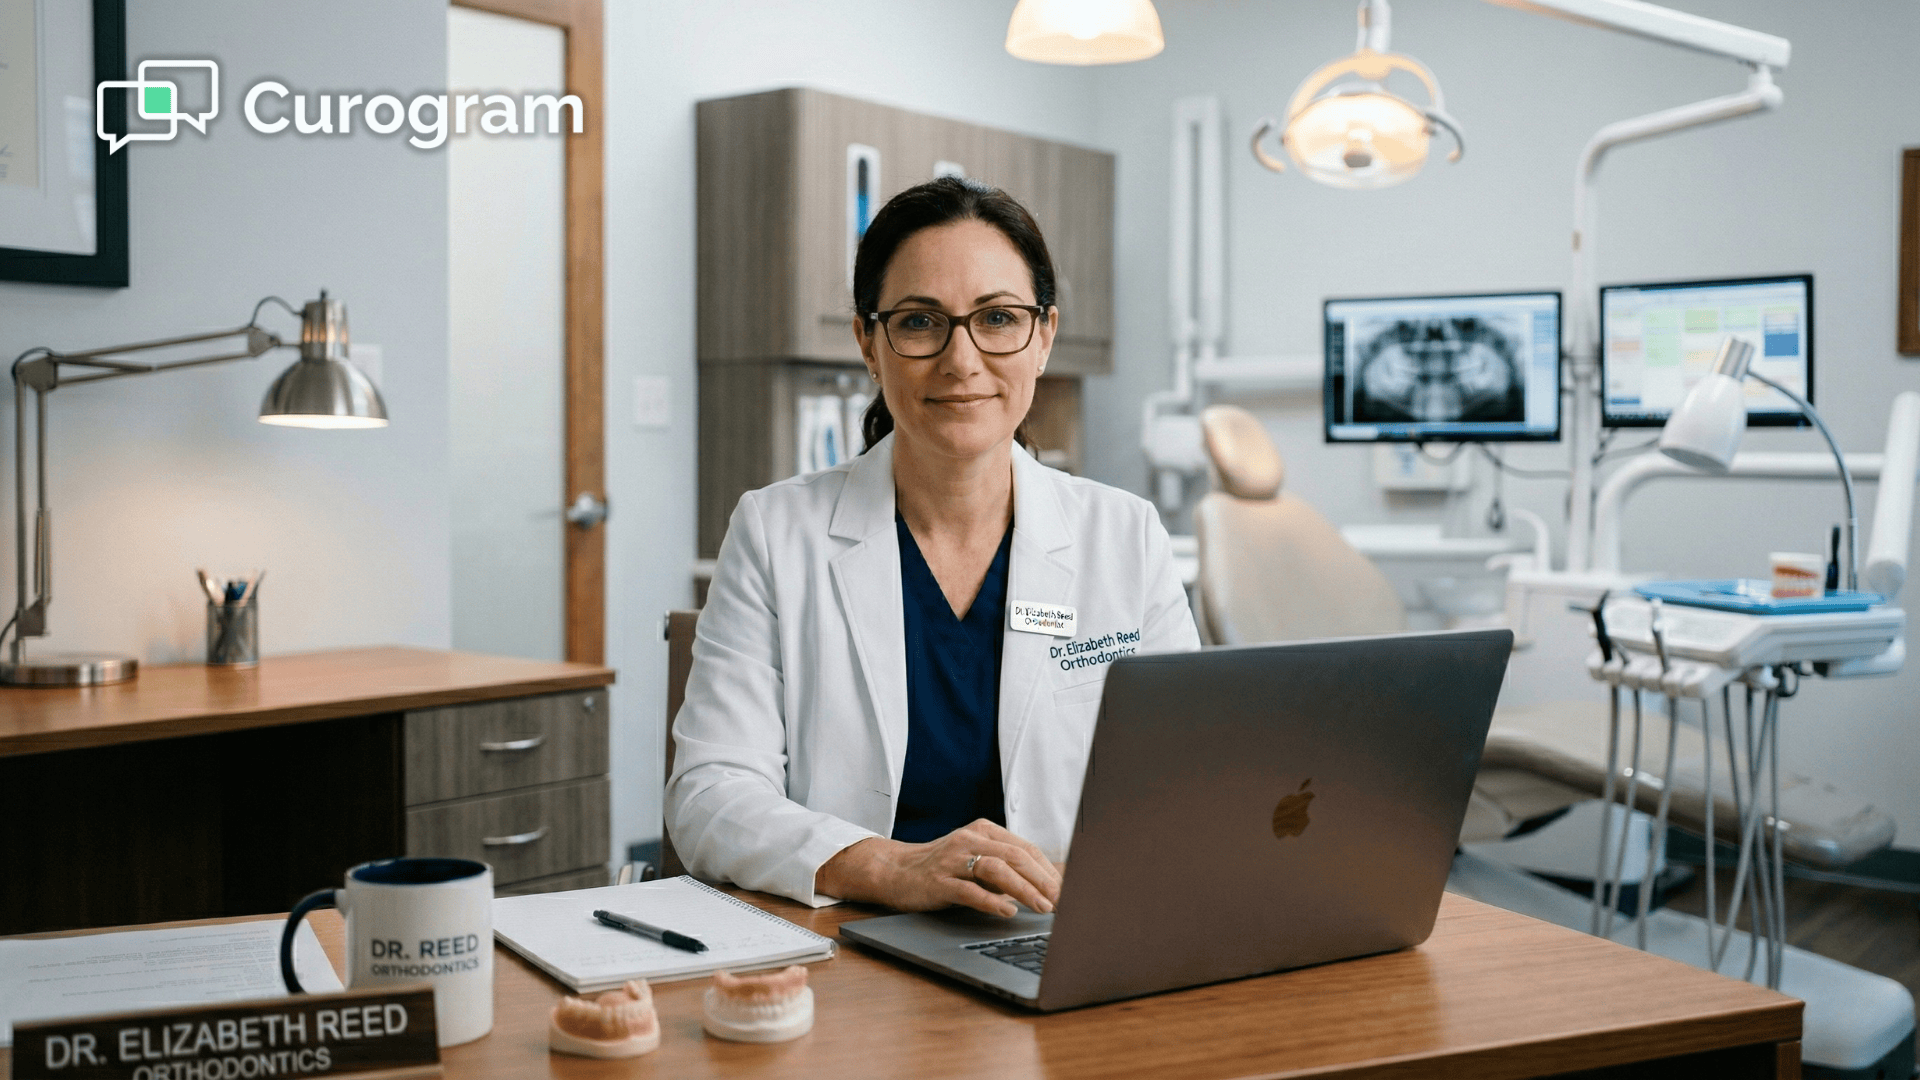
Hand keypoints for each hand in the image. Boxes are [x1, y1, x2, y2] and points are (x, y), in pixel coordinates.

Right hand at [815, 819, 1061, 917]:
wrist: (895, 871)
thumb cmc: (942, 868)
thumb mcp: (975, 860)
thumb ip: (1005, 868)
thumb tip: (1046, 888)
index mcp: (983, 831)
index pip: (1025, 848)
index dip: (1048, 870)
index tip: (1067, 890)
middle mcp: (970, 839)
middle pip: (1015, 856)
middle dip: (1043, 880)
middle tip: (1061, 901)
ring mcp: (953, 859)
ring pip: (997, 870)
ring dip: (1024, 890)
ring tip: (1043, 908)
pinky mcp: (939, 881)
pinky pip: (970, 890)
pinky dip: (992, 902)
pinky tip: (1007, 913)